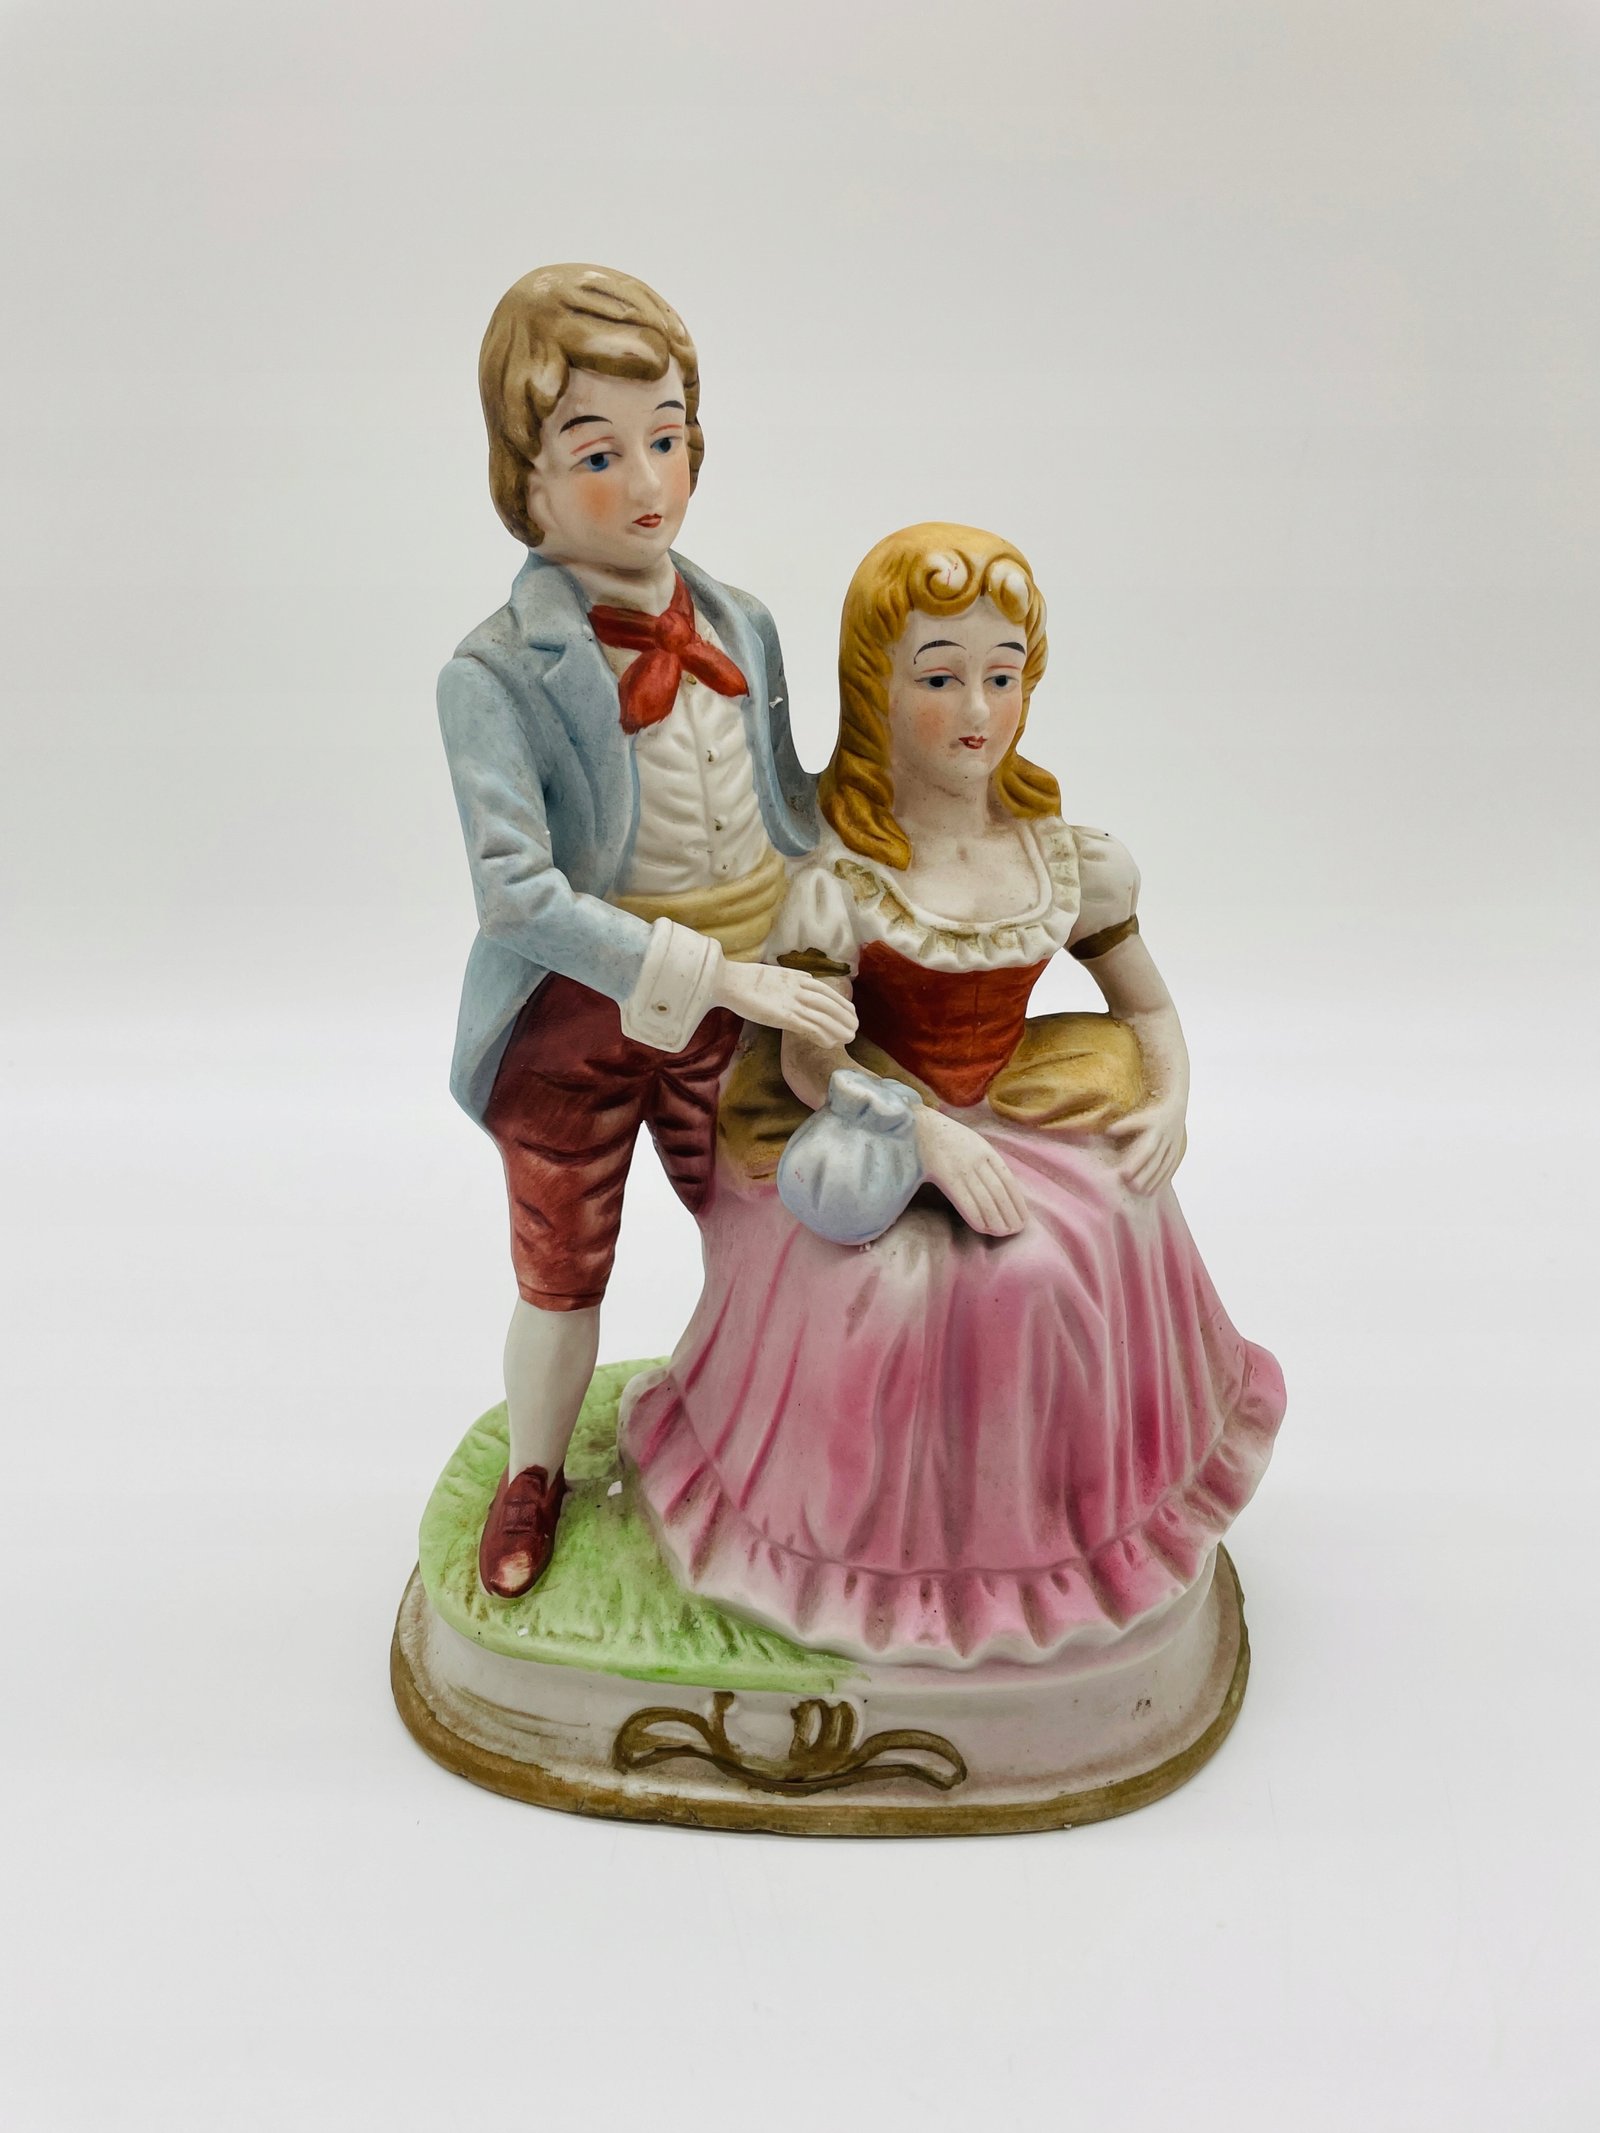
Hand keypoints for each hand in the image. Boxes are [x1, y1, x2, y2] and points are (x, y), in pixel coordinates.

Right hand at [714, 962, 857, 1046]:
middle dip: (845, 1016)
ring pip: (824, 1016)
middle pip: (830, 1003)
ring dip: (839, 1028)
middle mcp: (798, 988)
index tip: (851, 1012)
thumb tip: (806, 978)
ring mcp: (792, 1002)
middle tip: (856, 1028)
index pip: (827, 991)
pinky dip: (823, 1035)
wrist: (728, 981)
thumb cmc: (745, 980)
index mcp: (796, 977)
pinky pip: (809, 1027)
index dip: (842, 1002)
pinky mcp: (784, 1016)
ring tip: (850, 1038)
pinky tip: (831, 1043)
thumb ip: (792, 978)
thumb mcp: (774, 974)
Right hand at [914, 1110, 1025, 1236]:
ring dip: (996, 1220)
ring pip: (985, 1199)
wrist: (920, 1129)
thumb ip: (988, 1162)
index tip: (1024, 1217)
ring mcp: (961, 1169)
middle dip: (1010, 1214)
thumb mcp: (974, 1142)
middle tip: (1017, 1230)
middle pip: (999, 1192)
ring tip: (1004, 1232)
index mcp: (986, 1150)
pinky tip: (984, 1228)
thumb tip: (1003, 1190)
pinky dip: (977, 1217)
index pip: (1008, 1181)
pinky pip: (965, 1202)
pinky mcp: (946, 1178)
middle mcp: (976, 1160)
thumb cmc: (947, 1139)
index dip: (1017, 1202)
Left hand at [1106, 1098, 1186, 1194]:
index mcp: (1157, 1130)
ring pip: (1164, 1166)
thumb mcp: (1139, 1116)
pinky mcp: (1176, 1153)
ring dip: (1153, 1181)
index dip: (1137, 1162)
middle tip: (1132, 1188)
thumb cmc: (1152, 1114)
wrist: (1176, 1108)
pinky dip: (1162, 1180)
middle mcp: (1167, 1139)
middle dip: (1145, 1175)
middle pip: (1156, 1161)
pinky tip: (1153, 1190)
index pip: (1147, 1149)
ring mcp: (1173, 1147)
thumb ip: (1125, 1125)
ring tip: (1141, 1193)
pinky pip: (1170, 1169)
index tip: (1124, 1174)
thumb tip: (1108, 1131)